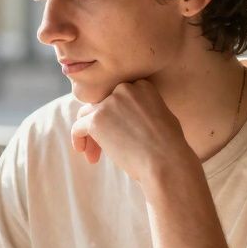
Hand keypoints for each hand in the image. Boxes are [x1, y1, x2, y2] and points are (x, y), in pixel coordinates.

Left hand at [70, 80, 194, 181]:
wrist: (166, 162)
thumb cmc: (169, 147)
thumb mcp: (161, 116)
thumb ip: (141, 109)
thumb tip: (121, 115)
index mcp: (142, 85)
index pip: (117, 96)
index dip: (114, 116)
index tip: (118, 135)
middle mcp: (124, 89)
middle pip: (101, 105)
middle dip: (101, 126)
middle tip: (103, 148)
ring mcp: (109, 103)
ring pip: (87, 115)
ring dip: (90, 135)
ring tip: (96, 155)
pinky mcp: (96, 119)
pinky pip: (78, 127)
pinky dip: (78, 140)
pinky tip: (86, 154)